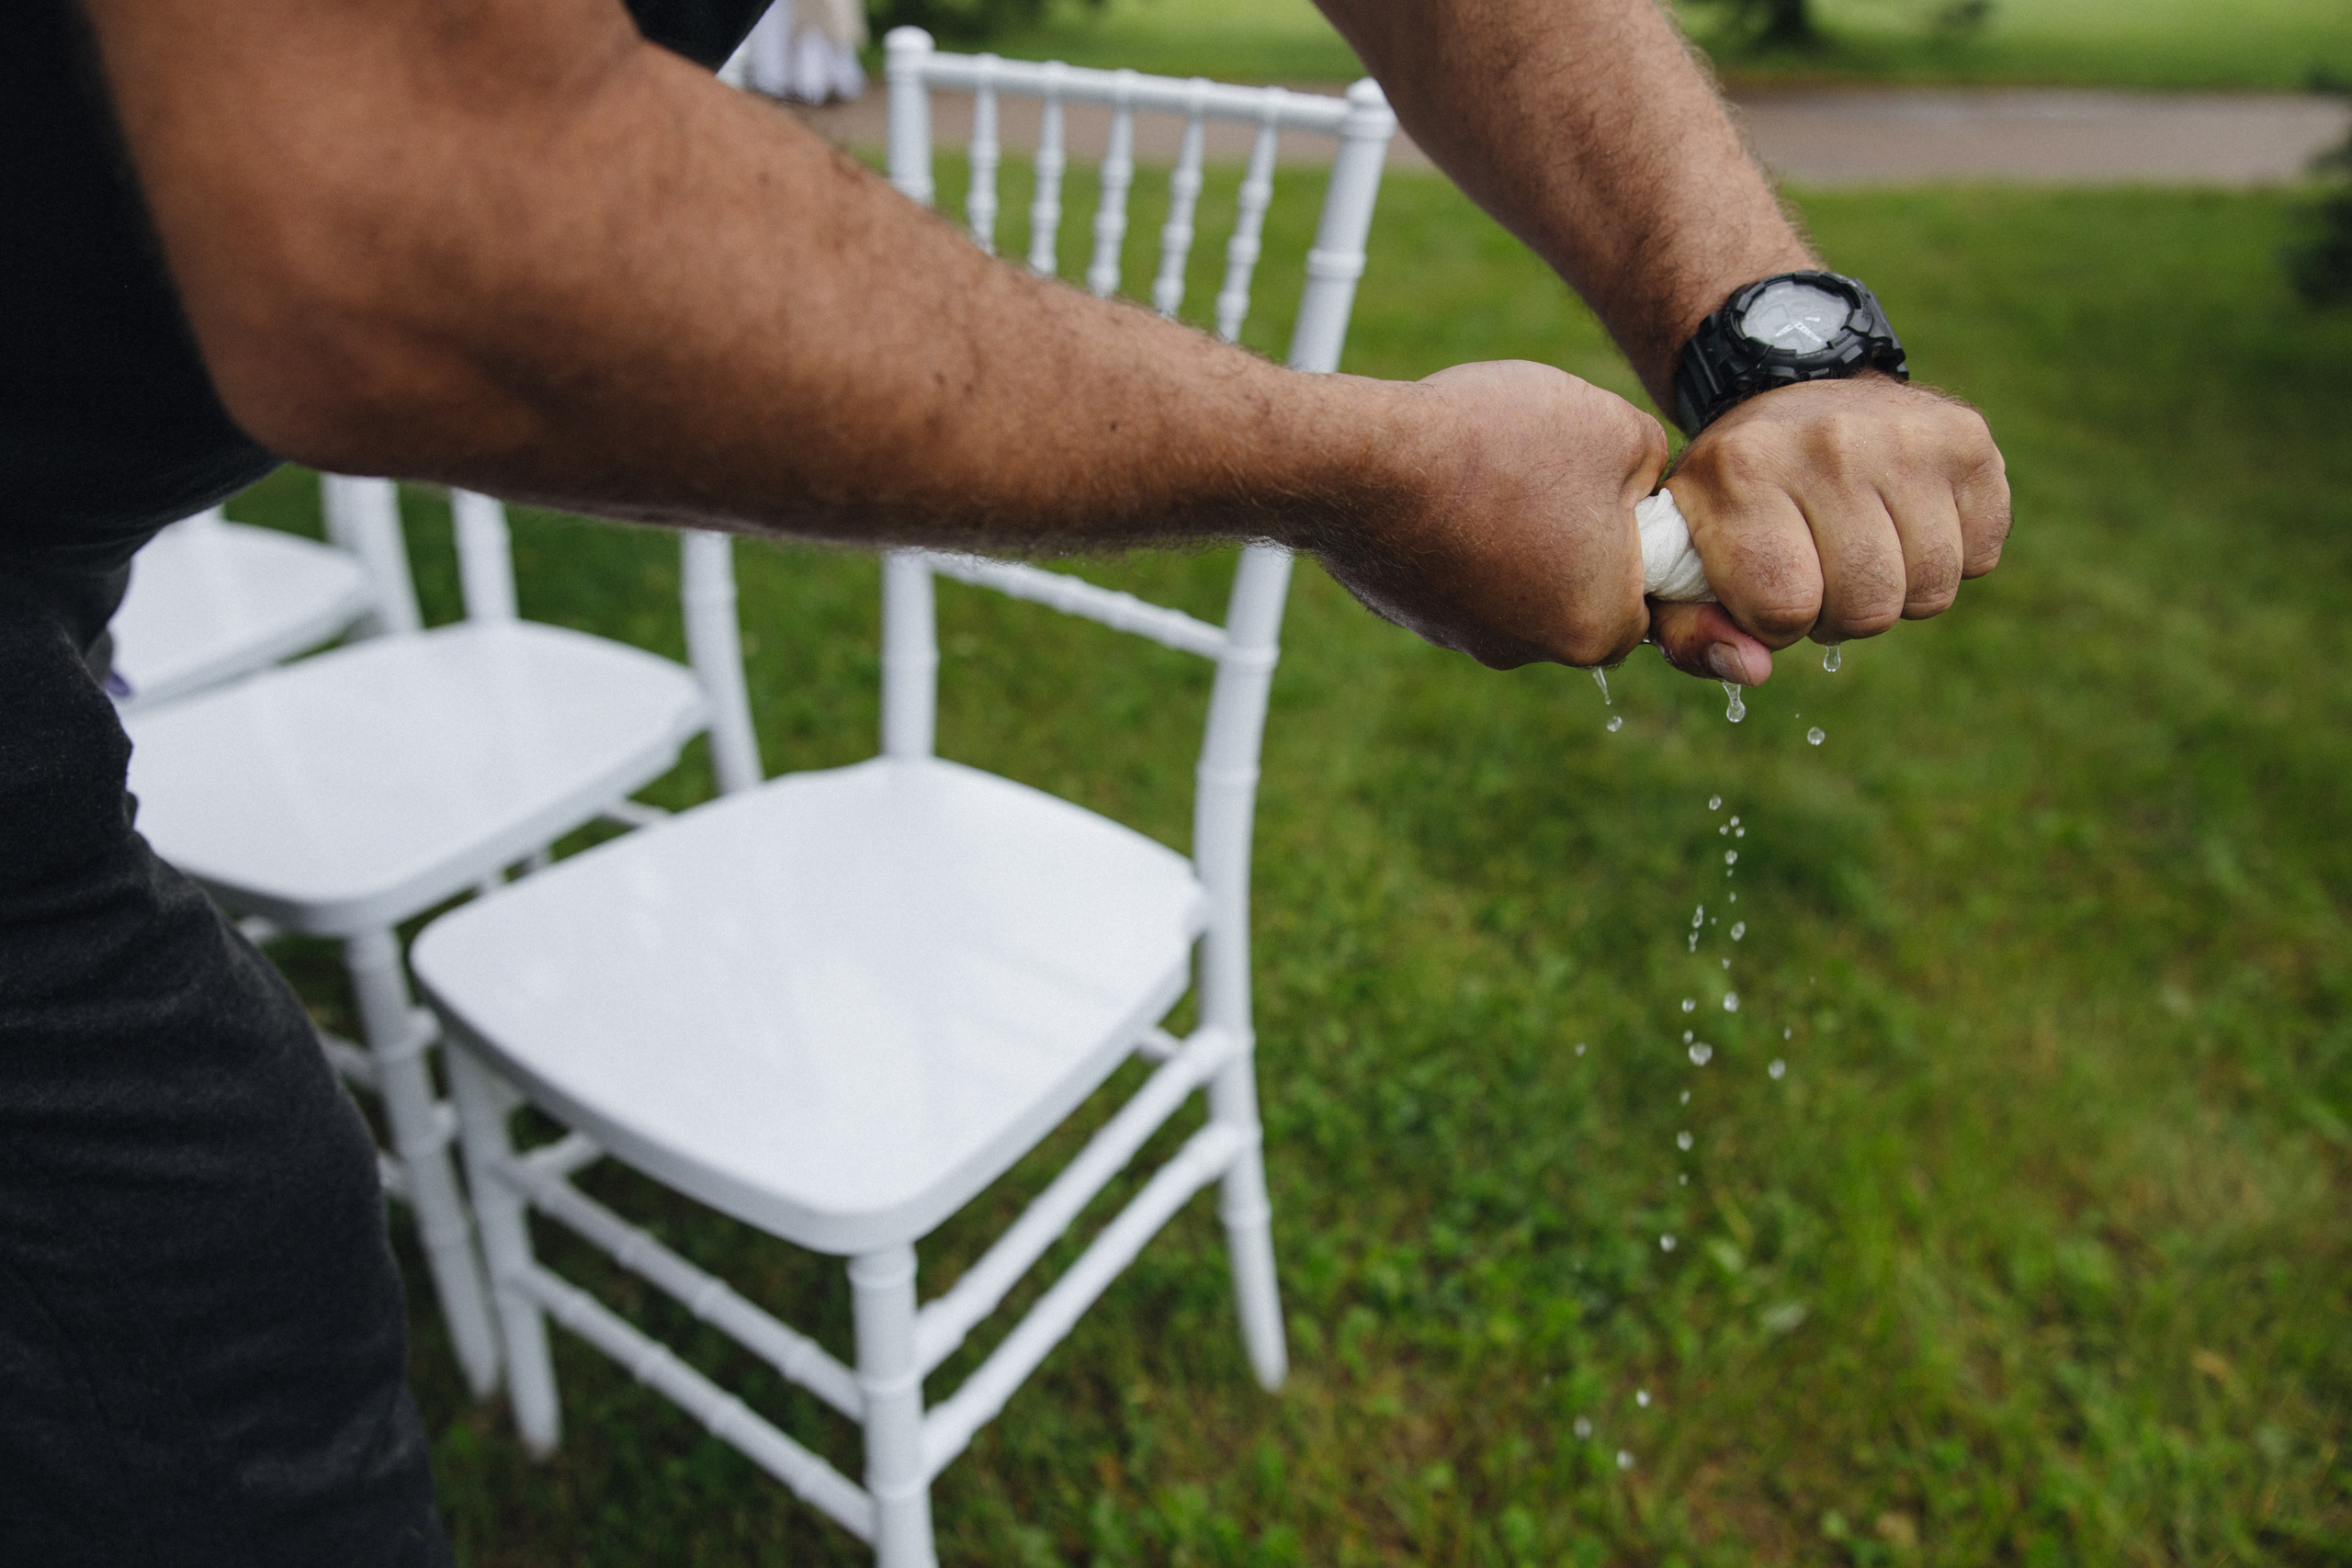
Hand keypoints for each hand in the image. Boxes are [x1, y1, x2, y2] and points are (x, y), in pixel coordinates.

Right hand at [1318, 360, 1773, 673]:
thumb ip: (1652, 467)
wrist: (1363, 462)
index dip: (1632, 536)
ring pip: (1512, 583)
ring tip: (1488, 470)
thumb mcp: (1616, 429)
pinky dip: (1457, 535)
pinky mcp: (1408, 613)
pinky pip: (1455, 573)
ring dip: (1512, 533)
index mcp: (1596, 628)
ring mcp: (1460, 637)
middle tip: (1549, 471)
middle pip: (1575, 594)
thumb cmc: (1500, 446)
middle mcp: (1528, 652)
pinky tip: (1441, 484)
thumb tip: (1640, 488)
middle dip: (1571, 537)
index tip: (1607, 486)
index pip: (1644, 600)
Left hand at [1657, 374, 2009, 682]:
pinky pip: (1979, 556)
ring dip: (1895, 593)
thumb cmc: (1735, 492)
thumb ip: (1690, 631)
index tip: (1765, 590)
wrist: (1793, 387)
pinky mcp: (1967, 439)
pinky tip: (1903, 521)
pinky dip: (1948, 559)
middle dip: (1839, 615)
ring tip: (1857, 550)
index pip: (1786, 606)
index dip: (1776, 622)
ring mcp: (1907, 436)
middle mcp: (1829, 444)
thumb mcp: (1684, 553)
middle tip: (1817, 573)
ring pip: (1930, 589)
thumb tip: (1753, 671)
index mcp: (1742, 469)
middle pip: (1868, 607)